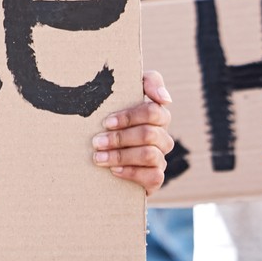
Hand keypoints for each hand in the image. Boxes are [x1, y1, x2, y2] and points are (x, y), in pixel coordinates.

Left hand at [92, 69, 173, 195]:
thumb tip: (165, 99)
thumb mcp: (124, 92)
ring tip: (98, 157)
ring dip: (121, 156)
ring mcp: (160, 158)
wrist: (99, 154)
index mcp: (156, 116)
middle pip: (149, 134)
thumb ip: (149, 82)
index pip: (153, 111)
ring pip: (149, 155)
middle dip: (119, 138)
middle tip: (96, 142)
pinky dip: (132, 173)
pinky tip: (114, 171)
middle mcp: (162, 136)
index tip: (106, 122)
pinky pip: (154, 176)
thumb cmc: (110, 116)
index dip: (130, 117)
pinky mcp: (155, 178)